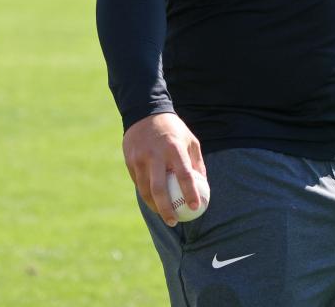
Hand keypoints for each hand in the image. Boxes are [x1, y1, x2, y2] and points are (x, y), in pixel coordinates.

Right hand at [122, 112, 204, 226]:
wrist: (145, 113)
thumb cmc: (174, 129)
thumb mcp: (190, 140)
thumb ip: (196, 162)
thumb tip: (204, 184)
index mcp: (174, 148)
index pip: (184, 175)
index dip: (190, 193)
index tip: (196, 207)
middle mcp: (155, 155)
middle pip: (159, 189)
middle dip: (166, 209)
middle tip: (174, 221)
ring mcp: (140, 159)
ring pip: (145, 190)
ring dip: (154, 206)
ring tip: (164, 216)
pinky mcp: (130, 162)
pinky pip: (139, 183)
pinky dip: (146, 195)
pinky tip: (154, 202)